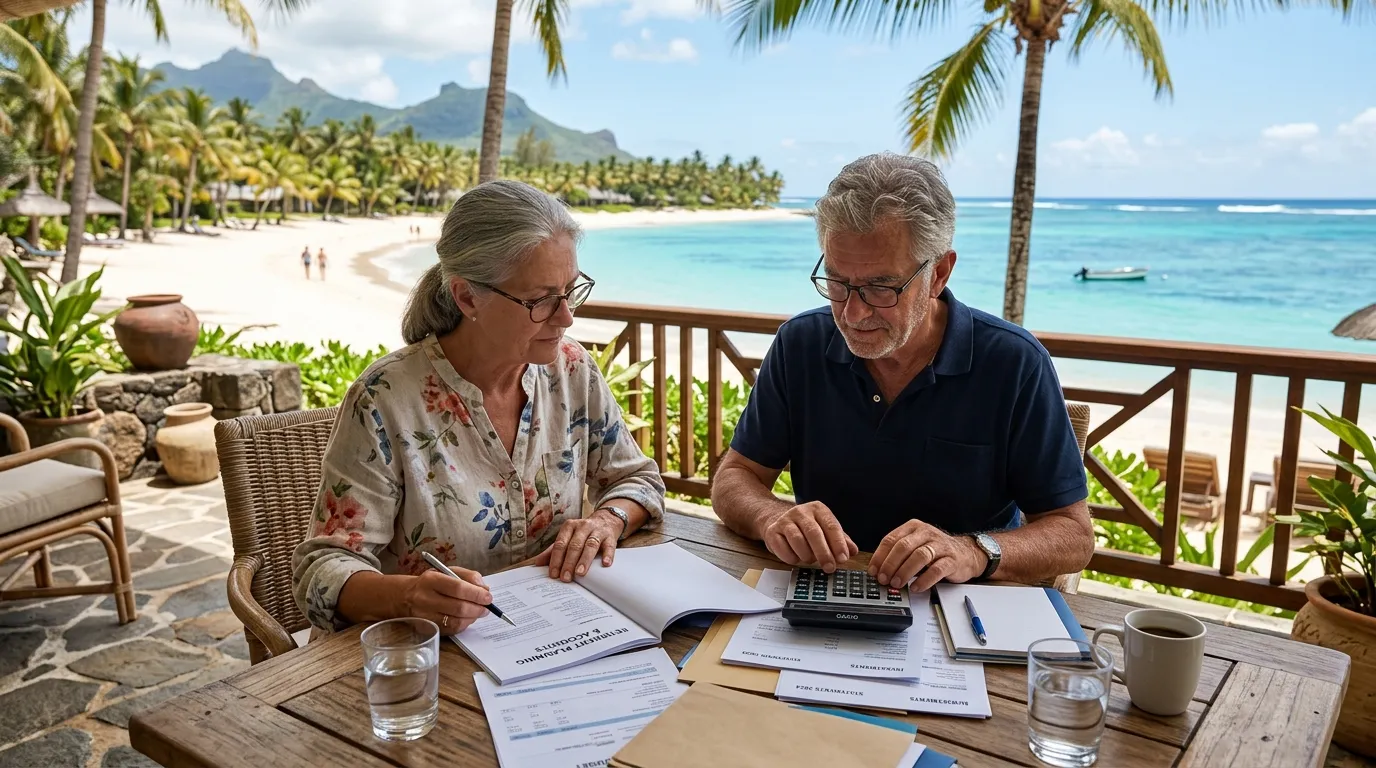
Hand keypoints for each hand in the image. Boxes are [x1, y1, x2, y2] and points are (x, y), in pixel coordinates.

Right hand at [398, 569, 491, 635]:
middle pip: (458, 607)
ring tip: (479, 612)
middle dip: (477, 608)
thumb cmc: (431, 583)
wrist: (404, 597)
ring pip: (455, 621)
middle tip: (487, 607)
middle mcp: (425, 598)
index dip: (476, 594)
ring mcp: (424, 616)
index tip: (488, 597)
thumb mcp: (447, 571)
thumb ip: (468, 576)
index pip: (458, 588)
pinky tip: (467, 618)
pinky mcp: (426, 629)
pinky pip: (450, 630)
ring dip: (472, 618)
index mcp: (431, 580)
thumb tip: (485, 589)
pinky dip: (463, 625)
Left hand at [538, 513, 622, 581]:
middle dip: (569, 563)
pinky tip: (605, 564)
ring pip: (590, 545)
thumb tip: (537, 563)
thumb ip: (553, 550)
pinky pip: (609, 546)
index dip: (556, 560)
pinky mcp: (611, 536)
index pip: (560, 544)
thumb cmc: (583, 533)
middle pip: (574, 545)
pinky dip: (607, 555)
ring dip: (584, 560)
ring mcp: (597, 531)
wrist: (606, 520)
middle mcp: (583, 527)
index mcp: (569, 526)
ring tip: (580, 573)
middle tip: (565, 578)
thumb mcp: (568, 537)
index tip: (554, 574)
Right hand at [761, 501, 857, 571]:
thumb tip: (853, 551)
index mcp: (818, 509)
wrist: (776, 519)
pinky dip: (791, 557)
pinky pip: (783, 548)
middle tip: (830, 567)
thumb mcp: (825, 529)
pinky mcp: (772, 531)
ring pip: (797, 540)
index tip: (843, 559)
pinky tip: (796, 558)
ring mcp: (785, 521)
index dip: (838, 544)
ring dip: (807, 555)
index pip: (831, 526)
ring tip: (810, 560)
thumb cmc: (806, 528)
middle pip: (814, 533)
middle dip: (823, 553)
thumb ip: (840, 540)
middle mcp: (801, 512)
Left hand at [869, 520, 985, 591]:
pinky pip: (936, 570)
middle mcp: (926, 533)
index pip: (891, 539)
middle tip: (884, 579)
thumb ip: (898, 554)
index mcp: (913, 527)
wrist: (965, 553)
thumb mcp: (915, 545)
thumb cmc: (935, 551)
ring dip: (905, 572)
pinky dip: (924, 580)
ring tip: (897, 583)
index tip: (873, 571)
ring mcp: (940, 546)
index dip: (880, 556)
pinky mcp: (952, 560)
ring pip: (919, 556)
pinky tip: (916, 587)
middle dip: (890, 564)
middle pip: (904, 547)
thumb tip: (878, 570)